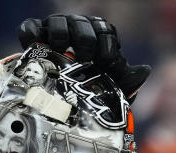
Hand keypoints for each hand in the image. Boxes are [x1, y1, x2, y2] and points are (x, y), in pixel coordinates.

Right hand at [17, 14, 150, 99]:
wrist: (61, 107)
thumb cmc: (88, 93)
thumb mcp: (110, 87)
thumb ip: (127, 78)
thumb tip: (145, 70)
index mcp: (97, 36)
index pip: (104, 30)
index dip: (106, 43)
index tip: (105, 60)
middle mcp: (76, 29)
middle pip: (82, 24)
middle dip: (85, 39)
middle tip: (85, 57)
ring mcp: (54, 31)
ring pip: (58, 22)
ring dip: (61, 34)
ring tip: (60, 50)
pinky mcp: (33, 37)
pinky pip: (30, 28)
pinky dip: (31, 33)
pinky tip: (35, 44)